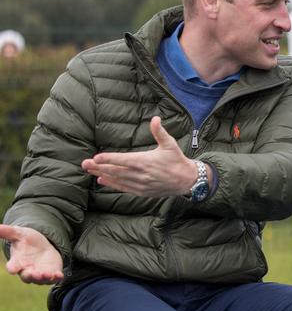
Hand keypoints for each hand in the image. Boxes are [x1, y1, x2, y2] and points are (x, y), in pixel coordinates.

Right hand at [0, 224, 63, 283]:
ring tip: (46, 274)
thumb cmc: (26, 241)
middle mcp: (27, 270)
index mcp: (17, 262)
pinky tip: (59, 275)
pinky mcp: (52, 273)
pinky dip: (56, 278)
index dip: (12, 268)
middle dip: (30, 275)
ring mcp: (40, 274)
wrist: (42, 246)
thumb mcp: (18, 234)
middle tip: (33, 273)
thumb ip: (7, 231)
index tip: (12, 269)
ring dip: (43, 278)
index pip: (12, 266)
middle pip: (27, 276)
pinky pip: (53, 279)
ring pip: (40, 279)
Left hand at [82, 117, 197, 196]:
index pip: (122, 160)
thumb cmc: (177, 160)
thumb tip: (155, 118)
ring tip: (90, 171)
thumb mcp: (170, 144)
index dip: (108, 159)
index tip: (96, 157)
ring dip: (102, 175)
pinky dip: (112, 184)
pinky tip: (102, 180)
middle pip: (115, 170)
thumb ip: (160, 132)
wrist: (186, 180)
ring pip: (117, 179)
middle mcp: (140, 174)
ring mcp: (140, 184)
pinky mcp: (142, 191)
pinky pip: (123, 188)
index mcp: (145, 161)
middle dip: (99, 167)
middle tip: (84, 164)